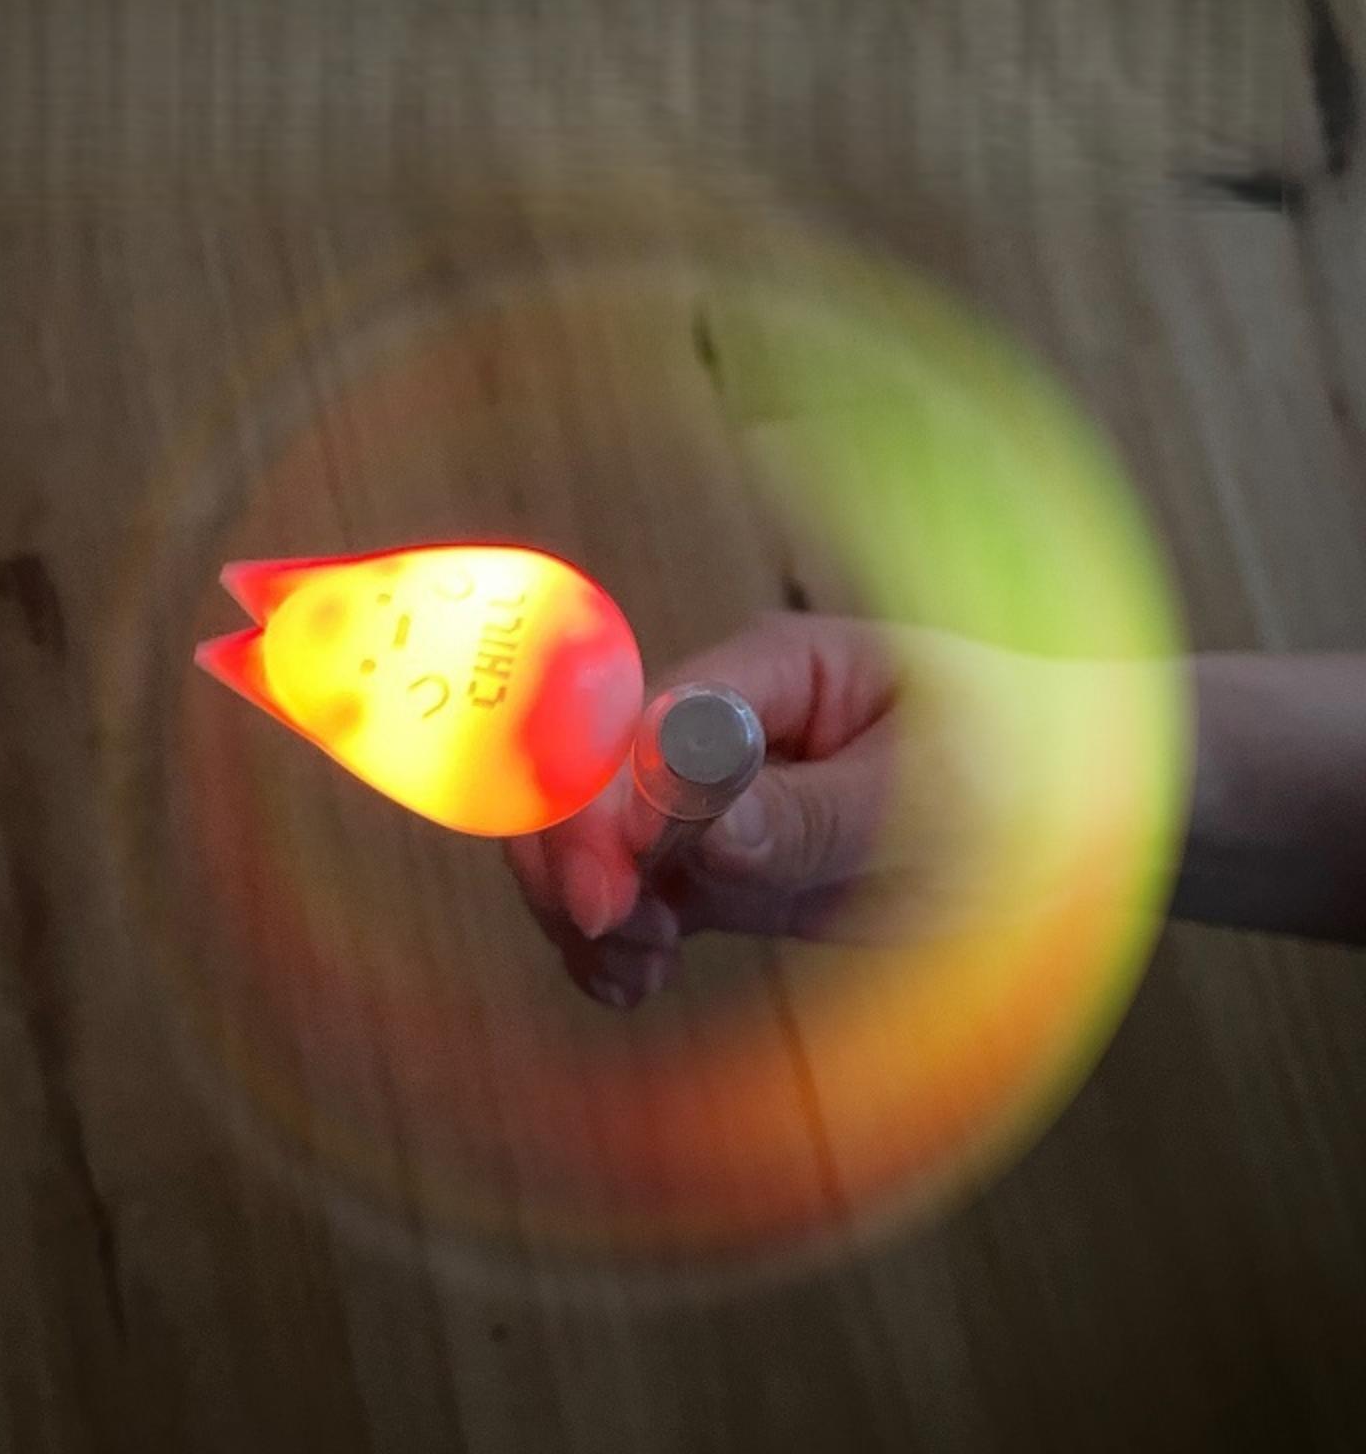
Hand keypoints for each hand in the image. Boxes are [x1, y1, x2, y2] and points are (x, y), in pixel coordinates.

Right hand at [506, 612, 1064, 1009]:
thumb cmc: (1031, 774)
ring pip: (605, 846)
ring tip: (635, 975)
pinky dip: (618, 941)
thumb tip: (705, 832)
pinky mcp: (734, 865)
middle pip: (595, 779)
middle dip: (574, 858)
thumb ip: (815, 810)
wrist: (1083, 825)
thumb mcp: (937, 795)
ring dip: (590, 909)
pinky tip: (633, 987)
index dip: (603, 807)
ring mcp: (724, 800)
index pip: (642, 726)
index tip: (609, 898)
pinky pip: (646, 896)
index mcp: (771, 671)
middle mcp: (728, 726)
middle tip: (611, 943)